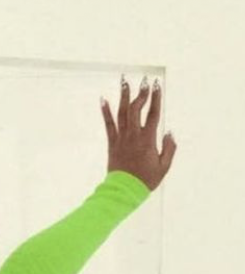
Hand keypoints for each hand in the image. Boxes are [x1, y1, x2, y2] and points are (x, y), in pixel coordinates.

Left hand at [101, 76, 176, 191]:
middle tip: (144, 81)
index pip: (153, 114)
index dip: (155, 98)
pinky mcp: (112, 143)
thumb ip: (169, 148)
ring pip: (122, 113)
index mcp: (148, 140)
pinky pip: (109, 124)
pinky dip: (106, 111)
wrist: (123, 192)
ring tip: (125, 82)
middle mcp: (134, 136)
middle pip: (136, 109)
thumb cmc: (145, 181)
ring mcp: (121, 138)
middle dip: (141, 93)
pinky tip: (103, 99)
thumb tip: (170, 133)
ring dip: (124, 96)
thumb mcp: (164, 166)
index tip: (157, 85)